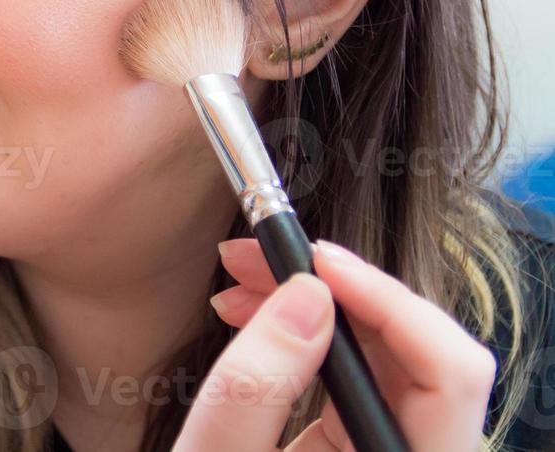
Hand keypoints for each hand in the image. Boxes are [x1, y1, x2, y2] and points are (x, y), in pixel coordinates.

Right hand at [173, 238, 495, 450]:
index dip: (387, 302)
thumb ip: (258, 382)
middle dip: (340, 290)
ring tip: (243, 280)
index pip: (446, 372)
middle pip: (422, 356)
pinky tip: (257, 316)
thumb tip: (306, 294)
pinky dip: (310, 338)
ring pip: (390, 360)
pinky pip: (360, 379)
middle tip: (259, 256)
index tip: (315, 263)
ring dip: (319, 307)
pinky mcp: (363, 451)